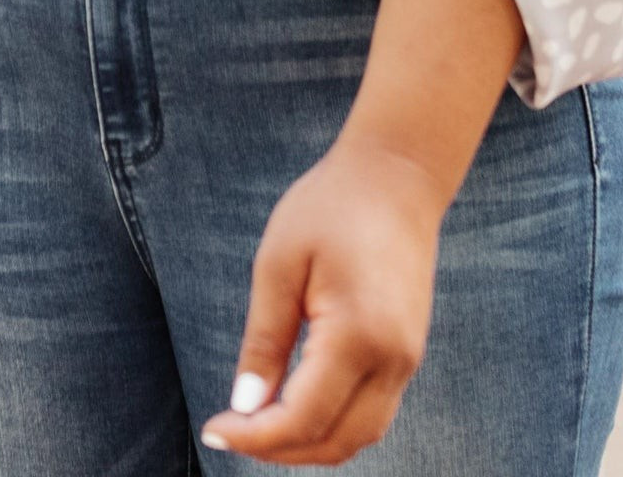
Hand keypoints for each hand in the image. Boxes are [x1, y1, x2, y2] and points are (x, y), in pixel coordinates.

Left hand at [199, 132, 446, 465]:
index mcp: (358, 335)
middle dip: (279, 451)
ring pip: (359, 436)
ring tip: (259, 424)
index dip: (254, 437)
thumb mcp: (280, 263)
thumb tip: (245, 407)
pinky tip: (296, 403)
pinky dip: (334, 423)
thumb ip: (264, 340)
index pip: (303, 419)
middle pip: (335, 442)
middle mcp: (393, 359)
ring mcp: (408, 358)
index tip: (214, 430)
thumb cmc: (332, 206)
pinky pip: (372, 411)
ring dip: (309, 444)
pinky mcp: (408, 351)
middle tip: (232, 431)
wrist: (398, 173)